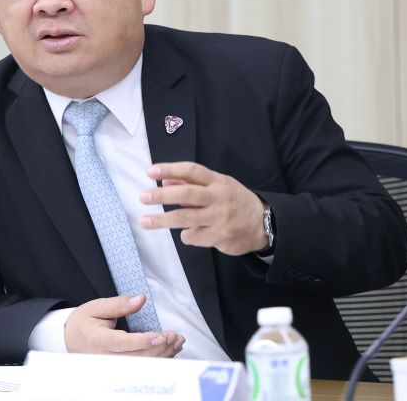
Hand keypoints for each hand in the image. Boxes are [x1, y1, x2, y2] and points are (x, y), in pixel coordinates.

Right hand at [64, 294, 184, 356]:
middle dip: (159, 348)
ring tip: (177, 341)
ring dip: (162, 354)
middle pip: (136, 358)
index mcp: (99, 340)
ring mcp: (113, 366)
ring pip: (141, 365)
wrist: (70, 339)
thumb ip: (119, 304)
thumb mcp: (96, 307)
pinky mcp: (120, 368)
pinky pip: (141, 367)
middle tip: (174, 336)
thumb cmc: (83, 323)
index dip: (143, 341)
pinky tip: (170, 350)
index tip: (160, 335)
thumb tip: (140, 300)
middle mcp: (106, 357)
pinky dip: (158, 359)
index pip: (123, 344)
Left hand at [139, 161, 267, 255]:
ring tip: (145, 221)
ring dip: (163, 220)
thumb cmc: (233, 201)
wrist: (263, 223)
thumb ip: (191, 184)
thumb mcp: (217, 186)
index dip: (170, 169)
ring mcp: (220, 218)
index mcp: (217, 181)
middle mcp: (219, 197)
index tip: (150, 171)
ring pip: (187, 218)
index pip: (192, 170)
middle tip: (143, 196)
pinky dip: (185, 235)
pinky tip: (185, 233)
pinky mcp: (221, 236)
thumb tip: (165, 181)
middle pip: (187, 194)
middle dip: (162, 196)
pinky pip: (194, 236)